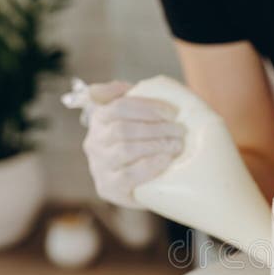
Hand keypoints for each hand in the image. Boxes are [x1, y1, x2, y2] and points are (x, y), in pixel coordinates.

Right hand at [79, 81, 185, 207]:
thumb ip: (131, 98)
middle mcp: (93, 142)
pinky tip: (166, 160)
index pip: (118, 107)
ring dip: (155, 145)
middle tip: (180, 131)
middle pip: (123, 129)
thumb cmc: (143, 143)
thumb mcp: (137, 117)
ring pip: (125, 150)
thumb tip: (125, 87)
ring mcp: (99, 166)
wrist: (145, 183)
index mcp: (98, 119)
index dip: (147, 108)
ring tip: (177, 145)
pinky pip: (128, 175)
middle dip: (156, 128)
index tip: (172, 112)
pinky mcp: (108, 188)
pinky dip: (149, 165)